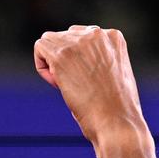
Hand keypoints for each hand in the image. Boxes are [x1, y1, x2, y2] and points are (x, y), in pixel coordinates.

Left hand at [33, 25, 146, 143]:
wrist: (117, 123)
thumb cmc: (118, 110)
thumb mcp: (115, 75)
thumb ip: (100, 60)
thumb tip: (77, 62)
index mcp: (113, 37)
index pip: (84, 36)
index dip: (80, 58)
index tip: (87, 79)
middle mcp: (97, 34)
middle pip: (67, 36)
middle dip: (66, 59)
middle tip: (77, 84)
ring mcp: (78, 43)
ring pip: (50, 40)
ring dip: (52, 62)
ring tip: (66, 84)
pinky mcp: (61, 55)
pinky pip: (40, 48)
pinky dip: (42, 66)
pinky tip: (57, 84)